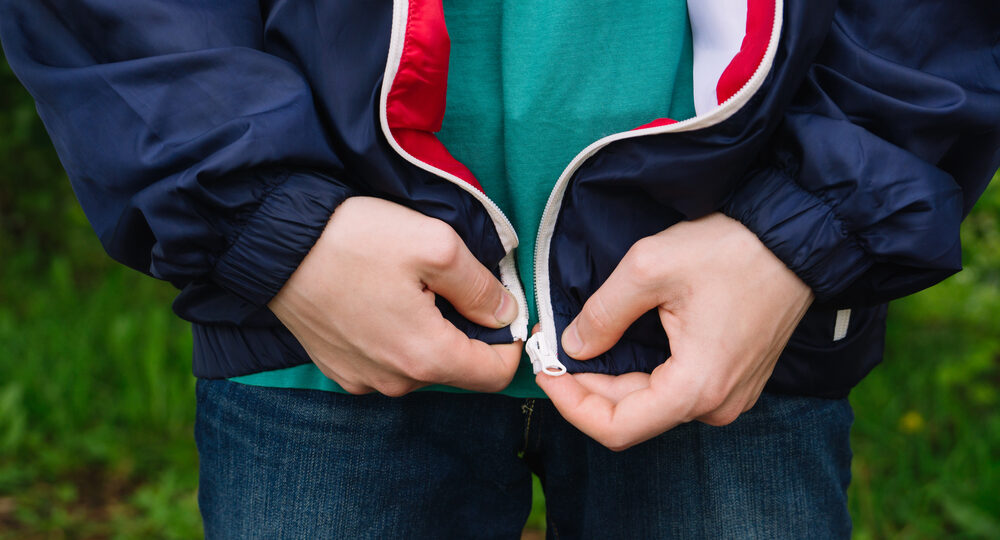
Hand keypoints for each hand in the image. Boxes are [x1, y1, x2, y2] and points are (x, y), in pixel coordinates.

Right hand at [268, 197, 521, 395]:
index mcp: (425, 357)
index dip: (512, 341)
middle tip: (451, 282)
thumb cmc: (354, 239)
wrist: (274, 243)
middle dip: (467, 329)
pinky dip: (396, 335)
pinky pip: (386, 360)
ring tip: (410, 286)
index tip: (505, 306)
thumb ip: (481, 286)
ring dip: (429, 331)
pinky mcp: (339, 369)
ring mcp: (364, 379)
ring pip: (422, 363)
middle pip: (458, 367)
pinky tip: (379, 299)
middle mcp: (395, 381)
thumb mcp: (435, 245)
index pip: (496, 374)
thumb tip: (506, 313)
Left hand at [536, 213, 812, 449]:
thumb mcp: (649, 268)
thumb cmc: (732, 249)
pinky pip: (675, 390)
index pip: (616, 428)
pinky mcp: (733, 379)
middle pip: (632, 416)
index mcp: (696, 387)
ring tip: (578, 345)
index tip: (545, 371)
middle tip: (552, 351)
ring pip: (651, 404)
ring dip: (610, 381)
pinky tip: (617, 346)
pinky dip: (640, 374)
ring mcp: (729, 396)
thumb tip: (574, 347)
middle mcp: (716, 404)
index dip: (571, 405)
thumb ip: (603, 313)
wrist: (798, 238)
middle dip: (585, 388)